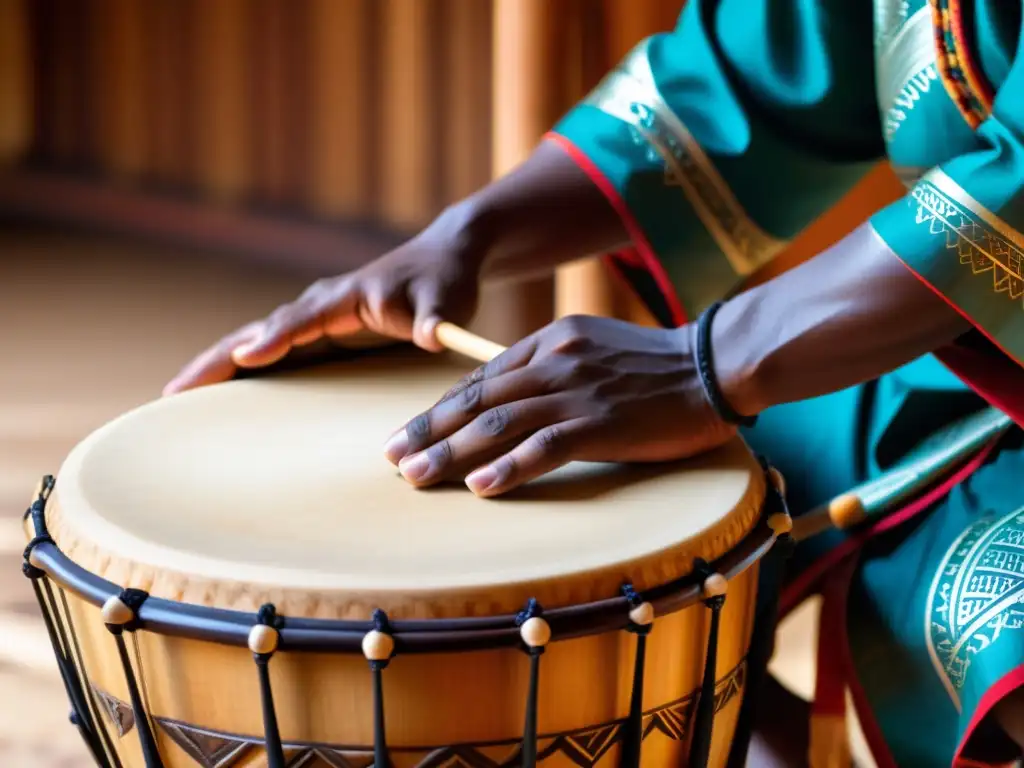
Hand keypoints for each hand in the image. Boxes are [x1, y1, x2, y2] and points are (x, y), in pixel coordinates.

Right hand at [163, 208, 482, 394]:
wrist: (444, 258)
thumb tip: (430, 337)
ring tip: (175, 398)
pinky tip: (218, 396)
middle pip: (258, 333)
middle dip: (218, 360)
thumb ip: (436, 319)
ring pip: (254, 343)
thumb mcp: (447, 300)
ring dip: (217, 367)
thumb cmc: (445, 280)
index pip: (302, 320)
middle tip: (175, 393)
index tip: (246, 357)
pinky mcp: (318, 336)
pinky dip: (240, 371)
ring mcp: (314, 321)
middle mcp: (319, 307)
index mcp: (344, 298)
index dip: (275, 339)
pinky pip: (270, 354)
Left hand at [383, 314, 735, 496]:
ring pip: (498, 423)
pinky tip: (479, 485)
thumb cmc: (656, 365)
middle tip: (391, 458)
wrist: (714, 365)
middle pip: (477, 401)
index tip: (410, 433)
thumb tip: (509, 394)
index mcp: (550, 341)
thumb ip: (551, 366)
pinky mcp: (601, 423)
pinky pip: (544, 446)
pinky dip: (508, 466)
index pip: (482, 380)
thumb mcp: (593, 348)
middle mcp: (554, 361)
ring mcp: (576, 391)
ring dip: (451, 452)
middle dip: (428, 431)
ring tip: (416, 477)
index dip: (441, 409)